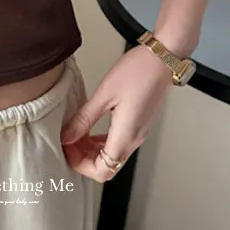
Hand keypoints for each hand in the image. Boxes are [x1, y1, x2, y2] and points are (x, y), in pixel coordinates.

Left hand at [59, 45, 173, 181]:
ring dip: (92, 150)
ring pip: (112, 155)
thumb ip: (84, 118)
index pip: (102, 171)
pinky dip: (101, 140)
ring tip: (76, 132)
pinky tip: (91, 127)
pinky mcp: (139, 123)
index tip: (66, 148)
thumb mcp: (105, 94)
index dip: (80, 164)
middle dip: (83, 158)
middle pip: (107, 167)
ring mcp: (138, 132)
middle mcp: (134, 139)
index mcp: (126, 136)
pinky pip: (118, 142)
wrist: (163, 58)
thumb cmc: (138, 72)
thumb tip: (67, 135)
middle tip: (68, 140)